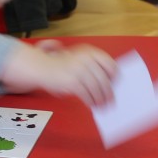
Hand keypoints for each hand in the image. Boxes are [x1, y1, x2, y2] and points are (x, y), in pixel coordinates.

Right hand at [0, 43, 116, 106]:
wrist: (41, 67)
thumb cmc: (62, 66)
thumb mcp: (79, 60)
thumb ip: (92, 67)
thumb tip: (109, 83)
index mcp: (89, 51)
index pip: (109, 64)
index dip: (115, 76)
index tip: (116, 85)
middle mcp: (85, 59)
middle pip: (104, 79)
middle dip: (108, 92)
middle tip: (111, 101)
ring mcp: (78, 70)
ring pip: (96, 88)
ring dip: (101, 99)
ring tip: (103, 106)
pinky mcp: (72, 82)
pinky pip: (86, 94)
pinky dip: (91, 101)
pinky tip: (92, 105)